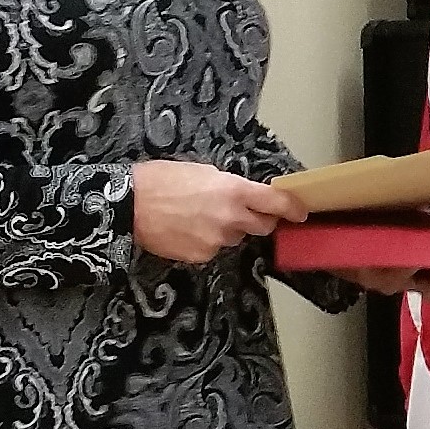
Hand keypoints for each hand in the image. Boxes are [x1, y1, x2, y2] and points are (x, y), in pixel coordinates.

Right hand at [132, 161, 283, 266]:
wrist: (129, 205)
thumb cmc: (161, 180)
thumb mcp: (202, 171)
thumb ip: (229, 185)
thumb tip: (243, 194)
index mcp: (235, 191)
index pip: (277, 203)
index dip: (292, 208)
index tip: (300, 212)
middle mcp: (232, 218)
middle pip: (263, 225)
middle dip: (258, 219)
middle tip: (242, 212)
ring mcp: (217, 240)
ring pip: (236, 238)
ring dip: (228, 229)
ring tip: (200, 217)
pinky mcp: (202, 256)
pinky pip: (214, 249)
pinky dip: (207, 241)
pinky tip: (187, 230)